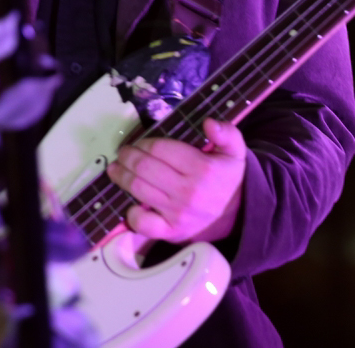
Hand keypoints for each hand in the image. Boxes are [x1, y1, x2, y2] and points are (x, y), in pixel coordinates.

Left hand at [106, 118, 245, 242]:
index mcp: (201, 168)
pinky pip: (144, 224)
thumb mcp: (235, 152)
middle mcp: (187, 191)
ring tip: (116, 169)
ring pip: (139, 190)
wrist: (239, 216)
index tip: (140, 142)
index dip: (145, 143)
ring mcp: (177, 213)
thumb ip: (227, 133)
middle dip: (128, 157)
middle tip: (123, 153)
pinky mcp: (171, 232)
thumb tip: (209, 122)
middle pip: (144, 168)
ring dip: (122, 177)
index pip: (161, 149)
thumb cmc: (229, 179)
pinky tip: (130, 203)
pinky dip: (132, 214)